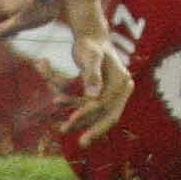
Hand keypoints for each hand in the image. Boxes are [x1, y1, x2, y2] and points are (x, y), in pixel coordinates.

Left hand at [58, 22, 134, 139]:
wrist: (91, 36)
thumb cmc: (90, 43)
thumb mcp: (90, 57)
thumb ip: (92, 75)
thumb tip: (93, 96)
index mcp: (121, 80)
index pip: (106, 104)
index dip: (88, 113)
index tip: (71, 119)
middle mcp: (121, 88)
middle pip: (109, 115)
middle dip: (94, 129)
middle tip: (81, 144)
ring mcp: (113, 92)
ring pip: (97, 113)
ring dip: (80, 119)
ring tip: (62, 127)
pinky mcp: (103, 93)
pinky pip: (90, 106)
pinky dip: (75, 106)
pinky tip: (58, 102)